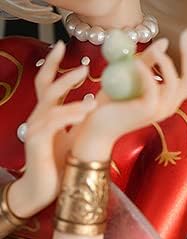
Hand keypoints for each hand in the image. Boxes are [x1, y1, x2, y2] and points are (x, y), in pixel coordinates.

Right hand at [7, 42, 95, 217]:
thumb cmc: (58, 166)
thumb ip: (78, 121)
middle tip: (84, 64)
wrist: (43, 191)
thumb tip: (96, 105)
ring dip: (71, 93)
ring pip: (51, 103)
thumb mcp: (71, 139)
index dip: (53, 64)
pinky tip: (86, 111)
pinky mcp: (37, 142)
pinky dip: (70, 114)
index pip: (48, 84)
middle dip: (60, 70)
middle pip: (46, 86)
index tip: (63, 45)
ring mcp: (35, 128)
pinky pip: (53, 123)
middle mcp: (38, 118)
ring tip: (91, 88)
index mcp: (47, 115)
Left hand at [70, 30, 186, 161]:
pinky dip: (146, 72)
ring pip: (175, 83)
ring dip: (167, 63)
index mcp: (171, 98)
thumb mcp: (132, 77)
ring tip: (158, 49)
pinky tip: (135, 62)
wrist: (98, 127)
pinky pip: (153, 87)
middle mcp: (171, 105)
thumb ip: (148, 61)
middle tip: (185, 33)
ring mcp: (161, 109)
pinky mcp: (147, 110)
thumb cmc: (114, 103)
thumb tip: (164, 42)